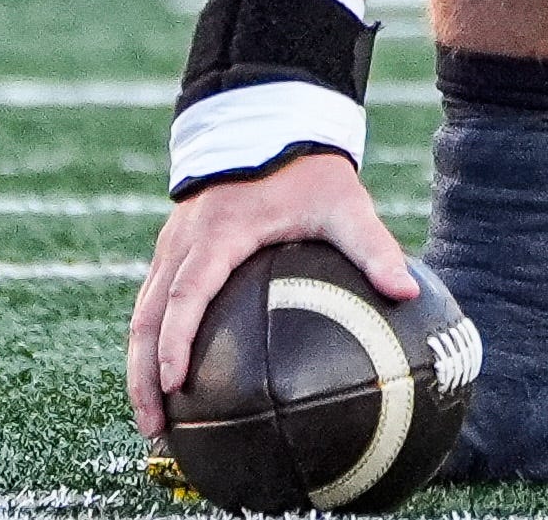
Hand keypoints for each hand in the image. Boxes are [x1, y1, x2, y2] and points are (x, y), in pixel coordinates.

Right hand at [129, 152, 415, 437]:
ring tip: (153, 418)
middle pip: (149, 316)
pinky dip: (151, 341)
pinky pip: (153, 300)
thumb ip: (374, 248)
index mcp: (219, 235)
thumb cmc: (309, 170)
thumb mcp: (346, 206)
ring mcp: (173, 245)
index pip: (187, 294)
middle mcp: (185, 243)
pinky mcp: (174, 248)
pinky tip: (167, 378)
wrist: (270, 120)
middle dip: (144, 374)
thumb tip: (408, 292)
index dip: (176, 341)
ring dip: (140, 365)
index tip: (175, 384)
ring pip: (143, 312)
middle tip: (155, 426)